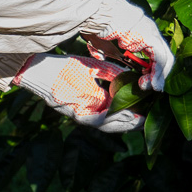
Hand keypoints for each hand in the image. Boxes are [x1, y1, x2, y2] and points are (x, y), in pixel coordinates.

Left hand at [12, 52, 141, 132]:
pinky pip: (93, 119)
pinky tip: (121, 113)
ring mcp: (79, 113)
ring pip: (104, 125)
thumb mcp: (94, 69)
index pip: (117, 115)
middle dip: (131, 123)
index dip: (134, 116)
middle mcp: (88, 112)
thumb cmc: (65, 66)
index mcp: (95, 103)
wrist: (41, 68)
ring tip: (138, 118)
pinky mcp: (71, 111)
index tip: (150, 112)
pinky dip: (108, 117)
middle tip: (147, 120)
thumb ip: (112, 74)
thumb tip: (133, 76)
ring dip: (123, 122)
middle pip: (113, 124)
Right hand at [84, 0, 174, 91]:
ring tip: (150, 88)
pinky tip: (151, 83)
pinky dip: (157, 73)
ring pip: (165, 58)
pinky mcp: (151, 37)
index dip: (151, 68)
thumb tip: (100, 57)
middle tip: (147, 86)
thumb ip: (100, 49)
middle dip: (157, 74)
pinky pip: (160, 59)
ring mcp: (152, 32)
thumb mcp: (99, 41)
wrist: (98, 11)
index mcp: (139, 30)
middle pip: (163, 55)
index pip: (154, 51)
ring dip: (158, 76)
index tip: (142, 80)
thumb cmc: (96, 23)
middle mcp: (149, 30)